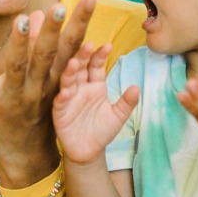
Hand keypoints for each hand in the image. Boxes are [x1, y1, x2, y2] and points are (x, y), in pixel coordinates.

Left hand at [0, 0, 95, 186]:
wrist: (25, 153)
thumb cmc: (38, 109)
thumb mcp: (50, 82)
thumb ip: (47, 49)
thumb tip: (38, 12)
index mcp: (56, 79)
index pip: (72, 47)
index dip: (80, 23)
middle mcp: (39, 86)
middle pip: (48, 55)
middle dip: (53, 32)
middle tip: (58, 8)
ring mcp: (16, 95)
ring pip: (19, 68)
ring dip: (20, 44)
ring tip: (21, 20)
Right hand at [53, 42, 137, 164]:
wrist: (89, 152)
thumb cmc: (102, 131)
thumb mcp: (118, 116)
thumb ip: (127, 102)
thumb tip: (137, 88)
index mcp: (95, 85)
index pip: (96, 65)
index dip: (100, 56)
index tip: (108, 46)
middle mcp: (80, 88)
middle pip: (81, 68)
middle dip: (83, 56)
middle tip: (88, 45)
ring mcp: (69, 98)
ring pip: (68, 81)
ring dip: (70, 72)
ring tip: (74, 63)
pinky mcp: (60, 112)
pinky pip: (61, 102)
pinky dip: (63, 95)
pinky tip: (66, 91)